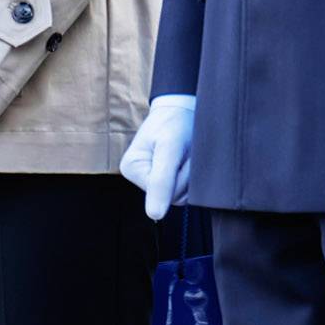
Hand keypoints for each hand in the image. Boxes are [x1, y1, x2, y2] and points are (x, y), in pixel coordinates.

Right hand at [119, 94, 195, 219]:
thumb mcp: (169, 148)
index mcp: (131, 169)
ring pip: (181, 195)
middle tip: (184, 152)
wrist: (183, 109)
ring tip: (186, 153)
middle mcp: (140, 178)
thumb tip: (154, 215)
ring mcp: (155, 181)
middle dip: (186, 175)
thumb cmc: (173, 123)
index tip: (178, 153)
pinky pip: (186, 190)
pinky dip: (193, 175)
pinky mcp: (168, 181)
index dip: (179, 176)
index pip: (162, 193)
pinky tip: (187, 159)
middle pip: (172, 197)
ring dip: (191, 174)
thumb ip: (161, 181)